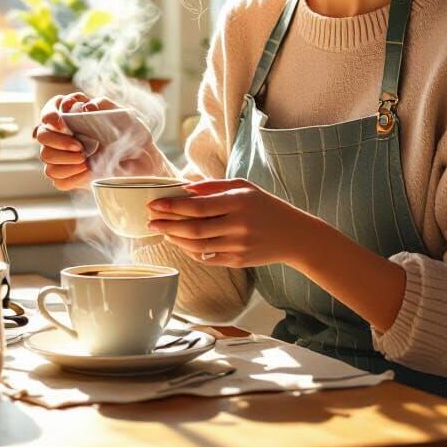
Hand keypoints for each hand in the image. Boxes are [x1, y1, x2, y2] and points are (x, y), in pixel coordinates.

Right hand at [33, 93, 165, 189]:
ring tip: (85, 160)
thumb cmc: (131, 134)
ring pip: (46, 156)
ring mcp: (63, 154)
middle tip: (80, 148)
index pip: (50, 108)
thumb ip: (104, 104)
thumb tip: (86, 106)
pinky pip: (56, 177)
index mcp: (74, 113)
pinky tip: (86, 171)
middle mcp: (64, 133)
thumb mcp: (123, 114)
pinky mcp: (68, 174)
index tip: (63, 124)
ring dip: (64, 159)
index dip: (50, 115)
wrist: (142, 161)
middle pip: (42, 134)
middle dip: (57, 142)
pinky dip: (70, 176)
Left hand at [146, 178, 307, 266]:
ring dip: (175, 239)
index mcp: (238, 202)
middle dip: (167, 224)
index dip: (172, 206)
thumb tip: (185, 187)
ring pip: (197, 245)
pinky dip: (190, 250)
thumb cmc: (266, 206)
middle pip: (193, 228)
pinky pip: (207, 257)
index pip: (198, 206)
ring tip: (162, 231)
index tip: (154, 205)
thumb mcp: (244, 187)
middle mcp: (238, 225)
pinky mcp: (238, 261)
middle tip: (150, 221)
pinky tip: (180, 242)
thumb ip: (214, 186)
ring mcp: (238, 245)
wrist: (295, 236)